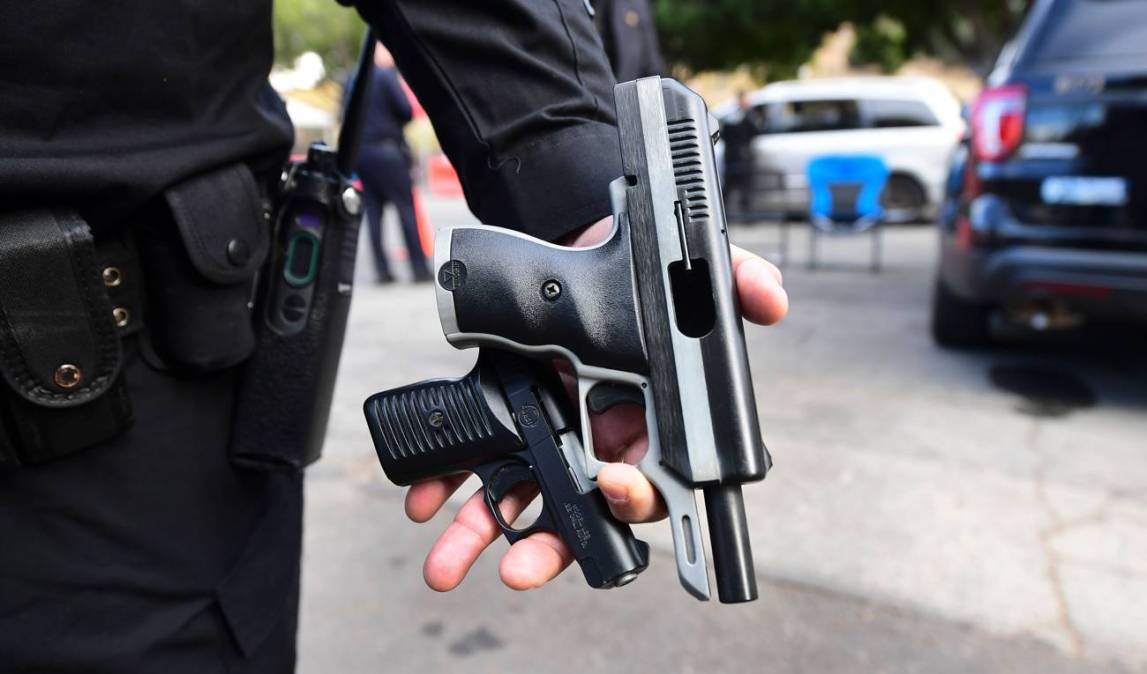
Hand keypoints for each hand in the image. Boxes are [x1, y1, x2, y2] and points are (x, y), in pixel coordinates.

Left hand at [403, 217, 787, 590]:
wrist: (578, 241)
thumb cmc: (639, 272)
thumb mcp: (689, 272)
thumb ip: (734, 283)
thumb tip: (769, 299)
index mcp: (647, 422)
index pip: (651, 479)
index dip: (636, 495)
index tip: (612, 486)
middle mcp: (594, 439)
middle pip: (581, 509)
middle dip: (553, 545)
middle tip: (521, 566)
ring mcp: (546, 429)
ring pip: (521, 494)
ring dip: (484, 533)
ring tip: (446, 567)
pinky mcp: (503, 409)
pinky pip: (476, 454)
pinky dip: (448, 480)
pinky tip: (423, 502)